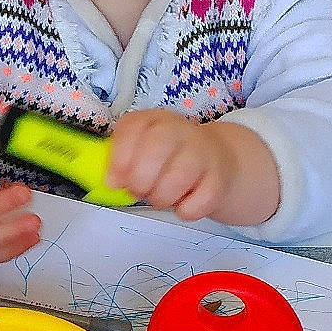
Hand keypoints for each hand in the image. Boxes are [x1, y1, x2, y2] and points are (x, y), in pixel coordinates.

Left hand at [107, 111, 278, 225]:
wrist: (219, 159)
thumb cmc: (170, 159)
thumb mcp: (142, 151)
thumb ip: (121, 162)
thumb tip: (111, 181)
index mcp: (154, 120)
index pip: (133, 126)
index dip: (120, 157)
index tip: (114, 181)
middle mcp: (180, 130)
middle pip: (155, 149)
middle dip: (140, 180)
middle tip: (140, 191)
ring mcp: (203, 152)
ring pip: (177, 178)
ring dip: (162, 197)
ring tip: (162, 198)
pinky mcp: (220, 178)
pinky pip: (200, 201)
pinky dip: (186, 210)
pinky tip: (185, 203)